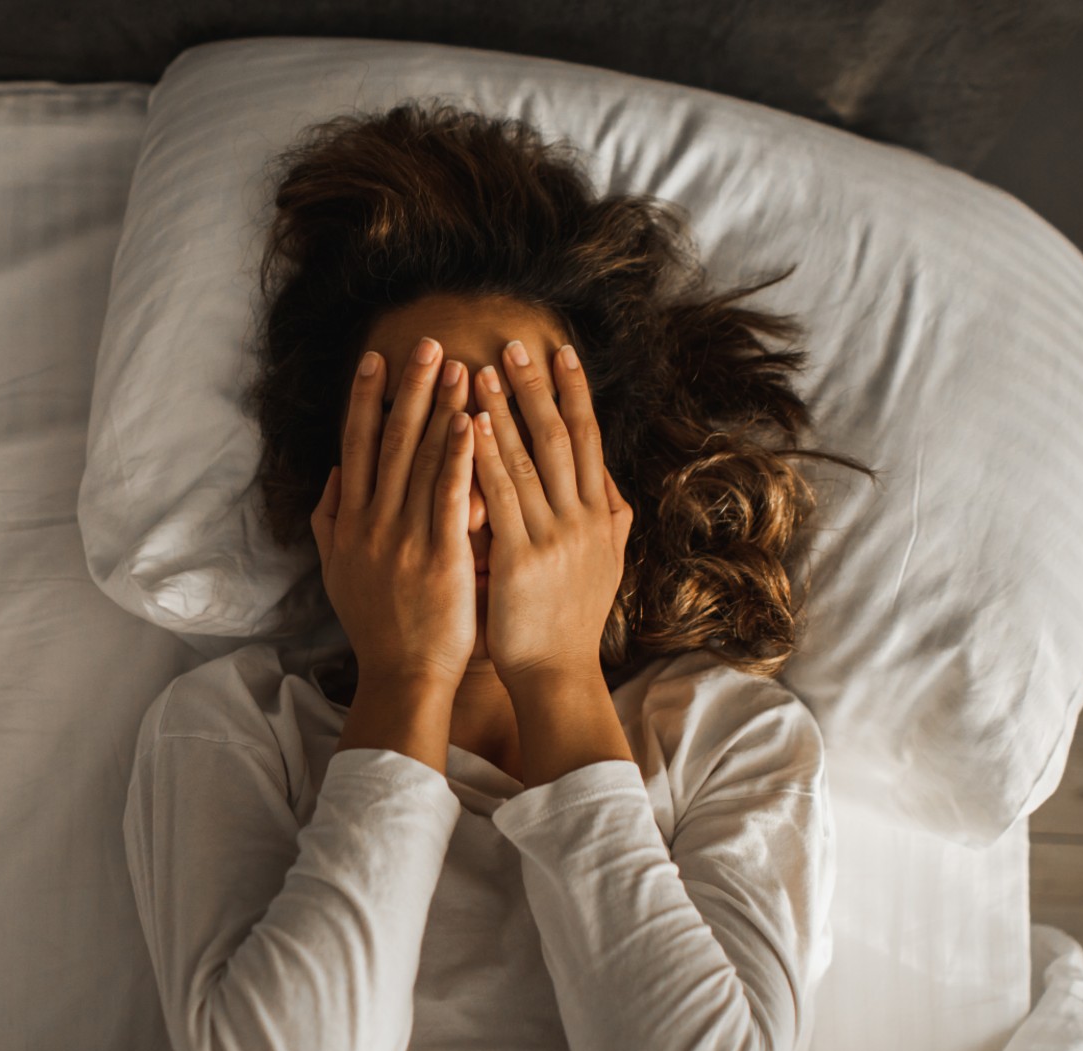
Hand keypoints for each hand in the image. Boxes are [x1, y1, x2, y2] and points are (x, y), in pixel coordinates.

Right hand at [311, 337, 477, 690]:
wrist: (402, 676)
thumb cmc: (377, 627)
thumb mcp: (338, 572)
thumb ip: (331, 522)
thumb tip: (333, 477)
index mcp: (351, 522)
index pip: (356, 446)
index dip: (364, 399)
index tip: (376, 359)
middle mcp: (373, 522)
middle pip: (389, 441)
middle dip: (409, 388)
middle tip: (426, 343)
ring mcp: (405, 538)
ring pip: (421, 460)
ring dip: (440, 408)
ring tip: (459, 366)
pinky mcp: (440, 556)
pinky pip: (450, 497)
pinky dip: (459, 457)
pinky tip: (471, 422)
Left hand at [470, 341, 632, 689]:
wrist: (558, 675)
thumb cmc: (571, 621)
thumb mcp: (605, 565)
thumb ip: (609, 521)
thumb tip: (612, 485)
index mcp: (600, 515)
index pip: (589, 439)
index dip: (576, 394)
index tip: (562, 352)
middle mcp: (583, 519)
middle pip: (561, 437)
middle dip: (538, 387)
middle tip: (516, 343)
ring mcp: (555, 537)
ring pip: (529, 459)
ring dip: (505, 411)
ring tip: (481, 370)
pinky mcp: (522, 559)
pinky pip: (502, 498)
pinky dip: (487, 458)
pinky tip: (471, 426)